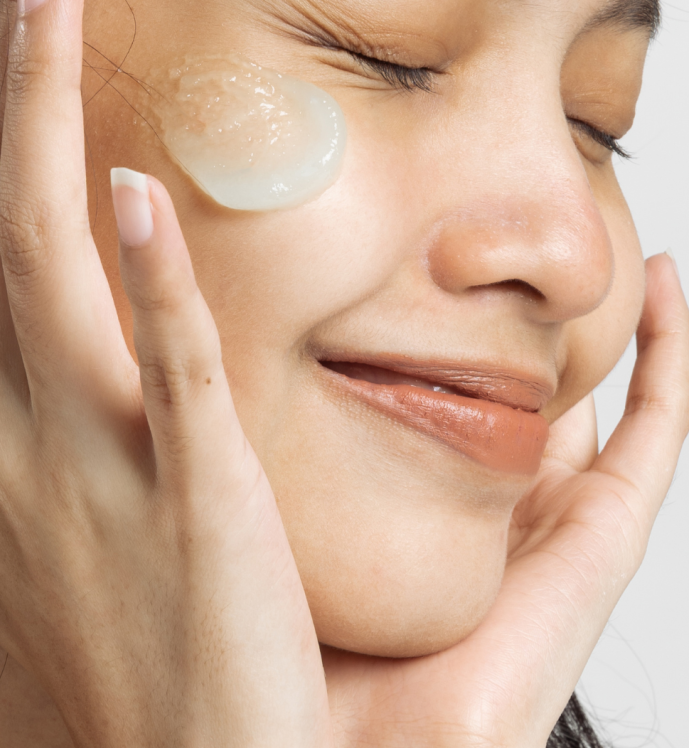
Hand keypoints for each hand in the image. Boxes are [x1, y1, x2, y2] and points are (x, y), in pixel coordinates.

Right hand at [0, 0, 331, 747]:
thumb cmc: (101, 619)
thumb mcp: (30, 492)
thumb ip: (35, 374)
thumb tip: (67, 252)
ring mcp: (77, 455)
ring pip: (40, 250)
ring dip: (38, 104)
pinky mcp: (178, 494)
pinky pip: (162, 372)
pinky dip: (146, 281)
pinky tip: (130, 187)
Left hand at [320, 252, 688, 746]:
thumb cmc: (307, 636)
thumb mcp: (281, 497)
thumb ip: (273, 426)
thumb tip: (221, 333)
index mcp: (433, 497)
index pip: (456, 390)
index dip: (459, 326)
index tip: (440, 251)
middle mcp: (501, 503)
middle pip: (530, 389)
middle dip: (533, 318)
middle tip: (525, 229)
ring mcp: (560, 516)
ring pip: (598, 394)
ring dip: (608, 321)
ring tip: (605, 238)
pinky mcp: (605, 534)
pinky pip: (657, 428)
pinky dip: (671, 355)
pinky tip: (661, 283)